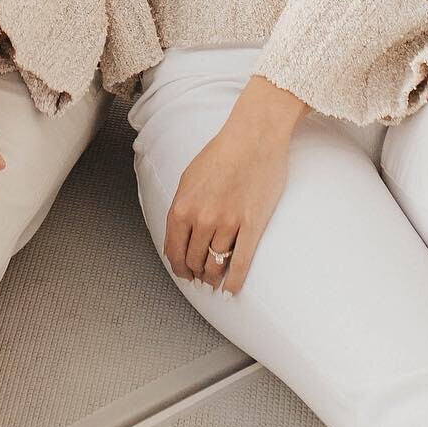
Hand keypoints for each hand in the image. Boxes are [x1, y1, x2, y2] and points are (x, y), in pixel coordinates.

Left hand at [162, 83, 296, 295]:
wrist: (254, 137)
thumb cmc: (222, 152)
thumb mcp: (190, 177)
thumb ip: (183, 207)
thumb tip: (180, 234)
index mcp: (183, 206)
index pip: (173, 250)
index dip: (177, 266)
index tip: (183, 272)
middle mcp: (202, 218)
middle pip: (194, 260)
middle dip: (195, 272)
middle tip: (200, 276)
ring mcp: (228, 223)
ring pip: (215, 265)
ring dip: (212, 276)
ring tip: (214, 280)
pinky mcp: (252, 226)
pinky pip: (240, 263)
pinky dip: (233, 282)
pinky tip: (230, 289)